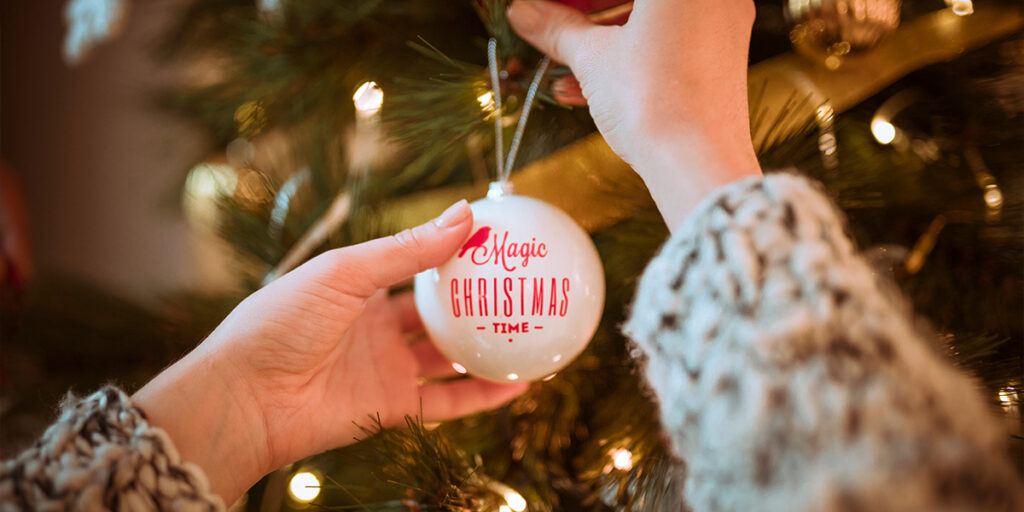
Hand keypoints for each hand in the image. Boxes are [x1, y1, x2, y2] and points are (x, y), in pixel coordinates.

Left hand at [133, 200, 527, 503]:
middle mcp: (376, 327)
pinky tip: (519, 383)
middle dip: (477, 301)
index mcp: (360, 288)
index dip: (454, 253)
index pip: (417, 265)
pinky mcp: (391, 408)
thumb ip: (407, 249)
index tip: (496, 239)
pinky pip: (447, 402)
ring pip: (449, 358)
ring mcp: (386, 369)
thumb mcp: (345, 273)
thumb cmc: (280, 323)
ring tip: (532, 333)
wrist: (244, 397)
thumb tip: (465, 213)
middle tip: (523, 285)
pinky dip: (483, 395)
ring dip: (487, 348)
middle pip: (438, 312)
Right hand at [508, 0, 761, 228]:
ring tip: (564, 55)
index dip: (573, 0)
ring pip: (652, 16)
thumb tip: (525, 13)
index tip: (545, 8)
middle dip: (587, 10)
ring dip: (605, 31)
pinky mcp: (724, 52)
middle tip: (552, 21)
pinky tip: (590, 78)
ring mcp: (723, 20)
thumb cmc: (656, 104)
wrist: (696, 164)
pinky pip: (669, 36)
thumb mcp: (593, 59)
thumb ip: (557, 29)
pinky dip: (632, 48)